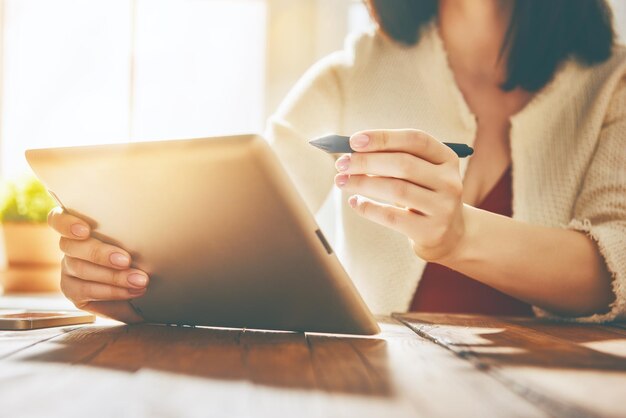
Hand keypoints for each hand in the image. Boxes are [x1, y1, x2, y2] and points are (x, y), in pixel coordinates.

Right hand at [48, 207, 147, 322]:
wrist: (137, 288)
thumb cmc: (137, 255)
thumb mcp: (134, 240)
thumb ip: (129, 232)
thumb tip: (148, 222)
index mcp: (80, 227)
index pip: (58, 219)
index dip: (66, 223)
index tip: (85, 230)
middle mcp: (69, 247)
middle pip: (71, 246)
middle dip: (100, 254)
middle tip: (126, 260)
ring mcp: (68, 269)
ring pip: (81, 269)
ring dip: (113, 276)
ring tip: (139, 280)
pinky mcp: (72, 291)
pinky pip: (86, 291)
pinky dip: (112, 291)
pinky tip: (131, 291)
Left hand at [334, 129, 465, 262]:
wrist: (450, 235)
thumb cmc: (424, 196)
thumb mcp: (419, 174)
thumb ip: (394, 158)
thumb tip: (352, 148)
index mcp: (447, 159)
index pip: (415, 140)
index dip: (383, 138)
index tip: (353, 140)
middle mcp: (449, 181)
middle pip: (404, 164)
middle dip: (367, 161)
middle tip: (341, 163)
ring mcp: (442, 208)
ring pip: (396, 189)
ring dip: (363, 183)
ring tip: (341, 181)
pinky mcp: (430, 231)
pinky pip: (391, 217)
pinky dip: (368, 208)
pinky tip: (354, 202)